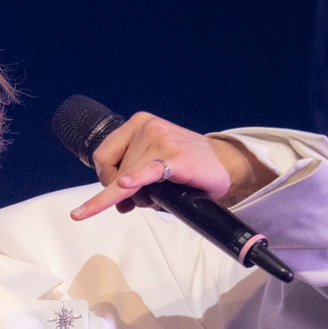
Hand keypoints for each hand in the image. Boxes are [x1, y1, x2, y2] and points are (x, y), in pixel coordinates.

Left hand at [68, 113, 269, 221]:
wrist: (224, 163)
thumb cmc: (187, 165)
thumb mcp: (154, 165)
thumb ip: (131, 180)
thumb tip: (119, 205)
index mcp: (139, 123)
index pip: (103, 156)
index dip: (105, 180)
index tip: (118, 191)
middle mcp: (148, 128)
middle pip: (115, 173)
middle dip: (124, 194)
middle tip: (148, 198)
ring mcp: (162, 142)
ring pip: (130, 181)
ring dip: (141, 199)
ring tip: (163, 194)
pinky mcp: (175, 159)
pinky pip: (148, 172)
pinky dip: (136, 179)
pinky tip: (127, 184)